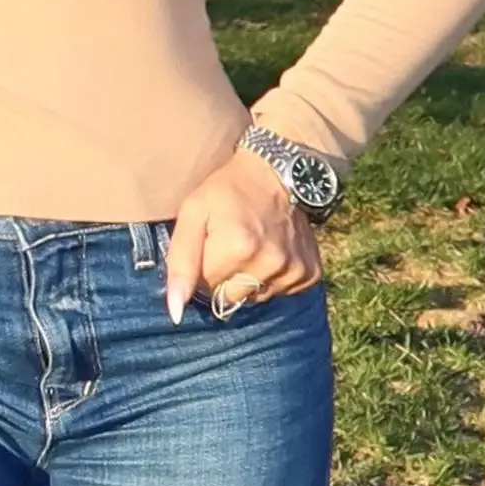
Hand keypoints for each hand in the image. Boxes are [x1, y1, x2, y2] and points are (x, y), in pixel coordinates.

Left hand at [163, 149, 320, 323]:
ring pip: (254, 297)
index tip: (211, 244)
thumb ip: (180, 263)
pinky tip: (270, 252)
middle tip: (230, 245)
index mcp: (238, 248)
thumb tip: (175, 311)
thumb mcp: (193, 214)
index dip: (204, 268)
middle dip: (224, 278)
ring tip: (252, 246)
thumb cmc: (228, 192)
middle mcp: (270, 263)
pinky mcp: (309, 274)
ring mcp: (293, 271)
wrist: (277, 174)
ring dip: (248, 279)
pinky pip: (280, 293)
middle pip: (230, 298)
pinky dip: (271, 278)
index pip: (206, 288)